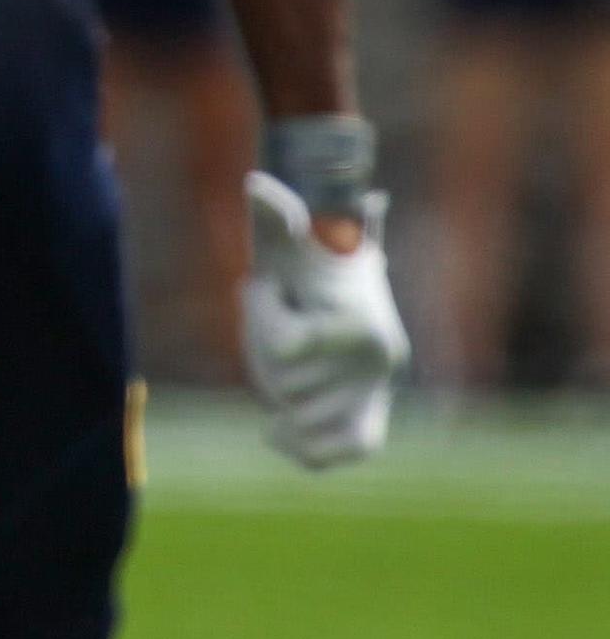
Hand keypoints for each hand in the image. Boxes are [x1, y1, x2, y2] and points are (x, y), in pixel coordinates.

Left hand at [241, 172, 405, 469]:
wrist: (339, 287)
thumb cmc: (304, 260)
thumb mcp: (285, 241)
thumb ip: (276, 217)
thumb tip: (258, 185)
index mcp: (365, 326)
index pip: (283, 347)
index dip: (261, 314)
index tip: (269, 287)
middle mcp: (381, 366)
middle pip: (283, 384)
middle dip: (262, 349)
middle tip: (281, 318)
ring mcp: (376, 394)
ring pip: (296, 417)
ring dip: (276, 387)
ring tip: (288, 355)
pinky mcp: (370, 418)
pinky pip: (342, 452)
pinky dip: (307, 451)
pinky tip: (275, 432)